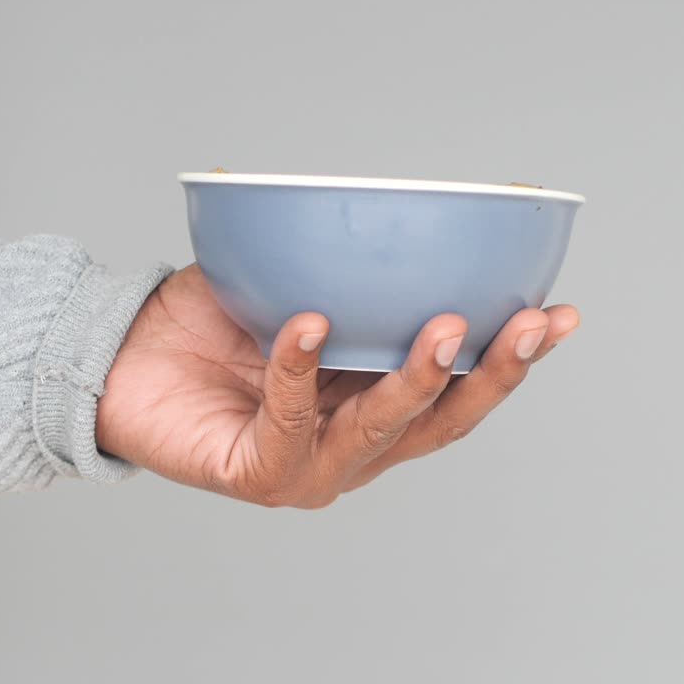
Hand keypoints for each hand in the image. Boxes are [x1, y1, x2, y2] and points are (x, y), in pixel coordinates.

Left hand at [95, 264, 578, 507]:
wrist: (121, 358)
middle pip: (443, 422)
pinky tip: (309, 323)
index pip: (460, 390)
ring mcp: (311, 469)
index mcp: (376, 403)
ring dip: (418, 381)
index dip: (514, 357)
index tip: (563, 312)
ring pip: (383, 433)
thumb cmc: (211, 321)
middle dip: (493, 373)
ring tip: (443, 329)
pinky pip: (290, 423)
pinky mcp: (258, 477)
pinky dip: (300, 370)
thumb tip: (408, 208)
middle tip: (530, 323)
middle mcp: (355, 445)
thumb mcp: (296, 281)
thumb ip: (350, 267)